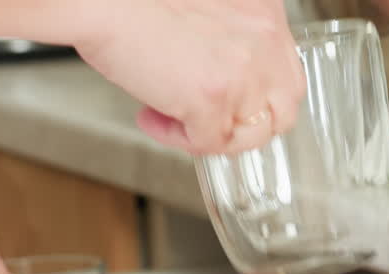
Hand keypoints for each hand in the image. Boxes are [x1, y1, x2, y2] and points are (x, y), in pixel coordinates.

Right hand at [75, 0, 305, 154]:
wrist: (102, 0)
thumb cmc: (138, 2)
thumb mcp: (210, 13)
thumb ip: (233, 44)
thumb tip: (231, 88)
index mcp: (266, 14)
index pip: (286, 76)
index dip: (258, 98)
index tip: (230, 102)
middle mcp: (265, 42)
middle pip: (281, 111)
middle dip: (244, 125)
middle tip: (211, 122)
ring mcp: (242, 73)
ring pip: (247, 135)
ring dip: (210, 134)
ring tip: (173, 117)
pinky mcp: (211, 99)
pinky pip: (207, 144)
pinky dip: (176, 138)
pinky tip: (151, 117)